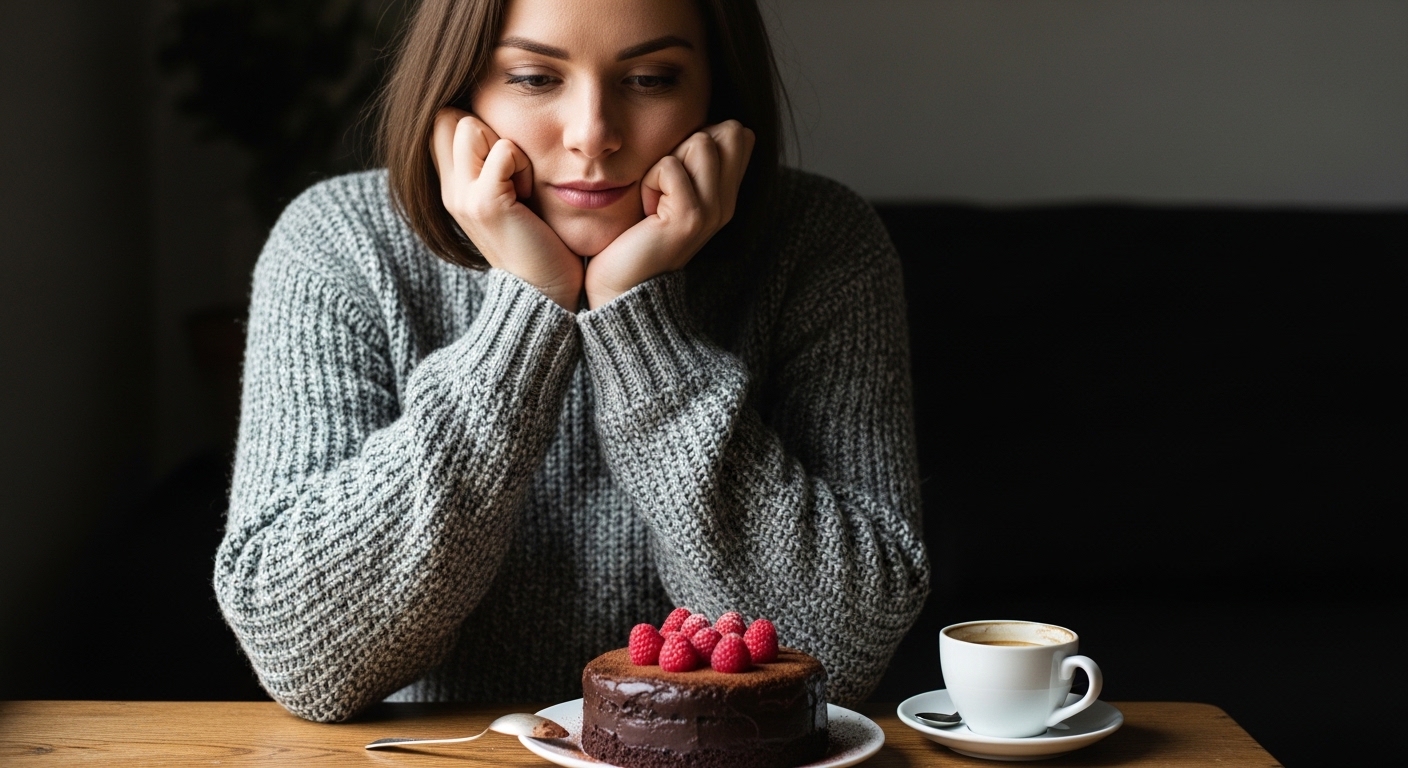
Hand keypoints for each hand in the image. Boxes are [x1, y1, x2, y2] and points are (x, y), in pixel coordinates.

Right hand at [431, 107, 582, 310]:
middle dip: (486, 128)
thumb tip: (499, 128)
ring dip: (506, 145)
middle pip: (448, 116)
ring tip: (521, 184)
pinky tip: (528, 196)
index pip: (442, 121)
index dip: (475, 123)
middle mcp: (449, 190)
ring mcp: (462, 197)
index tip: (504, 162)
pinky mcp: (484, 203)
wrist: (546, 292)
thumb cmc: (539, 243)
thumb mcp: (509, 197)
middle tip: (512, 171)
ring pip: (470, 124)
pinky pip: (503, 150)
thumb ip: (494, 165)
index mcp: (453, 187)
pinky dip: (523, 164)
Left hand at [584, 120, 754, 308]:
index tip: (677, 174)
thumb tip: (702, 124)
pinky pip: (670, 167)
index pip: (739, 133)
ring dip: (665, 162)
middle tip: (665, 184)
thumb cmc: (633, 233)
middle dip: (688, 144)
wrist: (621, 284)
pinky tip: (646, 211)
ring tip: (654, 197)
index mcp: (726, 194)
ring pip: (701, 142)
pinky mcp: (690, 219)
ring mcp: (713, 211)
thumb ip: (688, 161)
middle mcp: (727, 203)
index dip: (704, 135)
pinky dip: (649, 181)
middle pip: (728, 131)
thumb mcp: (667, 189)